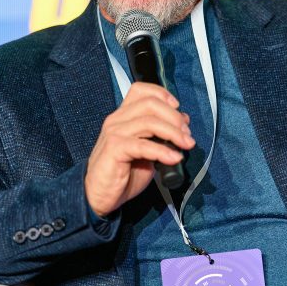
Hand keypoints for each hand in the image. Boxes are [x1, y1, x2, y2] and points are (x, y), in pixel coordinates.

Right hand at [84, 82, 194, 217]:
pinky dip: (163, 151)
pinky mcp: (114, 149)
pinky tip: (174, 159)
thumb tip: (183, 122)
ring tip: (186, 145)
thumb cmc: (123, 173)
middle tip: (187, 134)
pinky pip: (143, 145)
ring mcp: (114, 133)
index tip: (178, 108)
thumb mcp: (146, 150)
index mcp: (123, 115)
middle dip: (174, 117)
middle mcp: (117, 119)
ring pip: (149, 122)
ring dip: (173, 133)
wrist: (99, 195)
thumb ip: (160, 135)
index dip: (162, 94)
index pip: (140, 90)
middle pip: (150, 104)